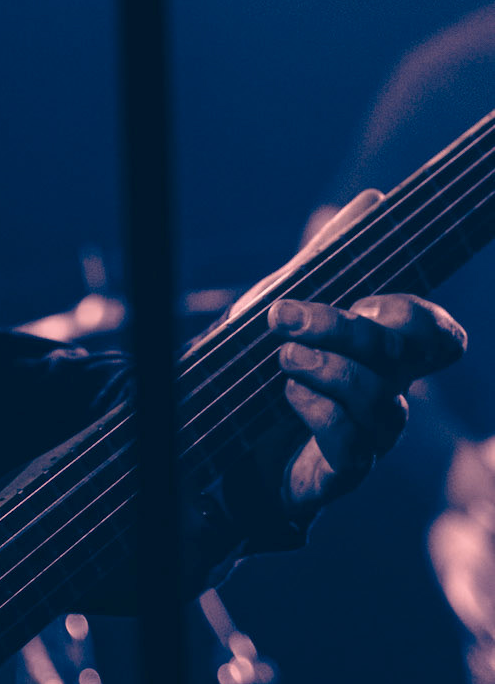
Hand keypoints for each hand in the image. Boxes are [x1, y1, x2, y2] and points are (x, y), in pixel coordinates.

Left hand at [266, 291, 465, 511]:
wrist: (247, 445)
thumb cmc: (273, 371)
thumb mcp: (285, 318)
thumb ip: (309, 276)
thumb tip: (322, 215)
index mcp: (384, 354)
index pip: (436, 335)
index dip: (414, 316)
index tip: (363, 303)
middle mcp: (390, 392)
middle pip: (397, 354)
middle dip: (339, 327)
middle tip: (283, 317)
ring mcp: (374, 433)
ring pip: (375, 395)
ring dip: (323, 367)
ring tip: (285, 357)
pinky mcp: (347, 467)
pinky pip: (347, 437)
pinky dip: (315, 407)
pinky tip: (290, 393)